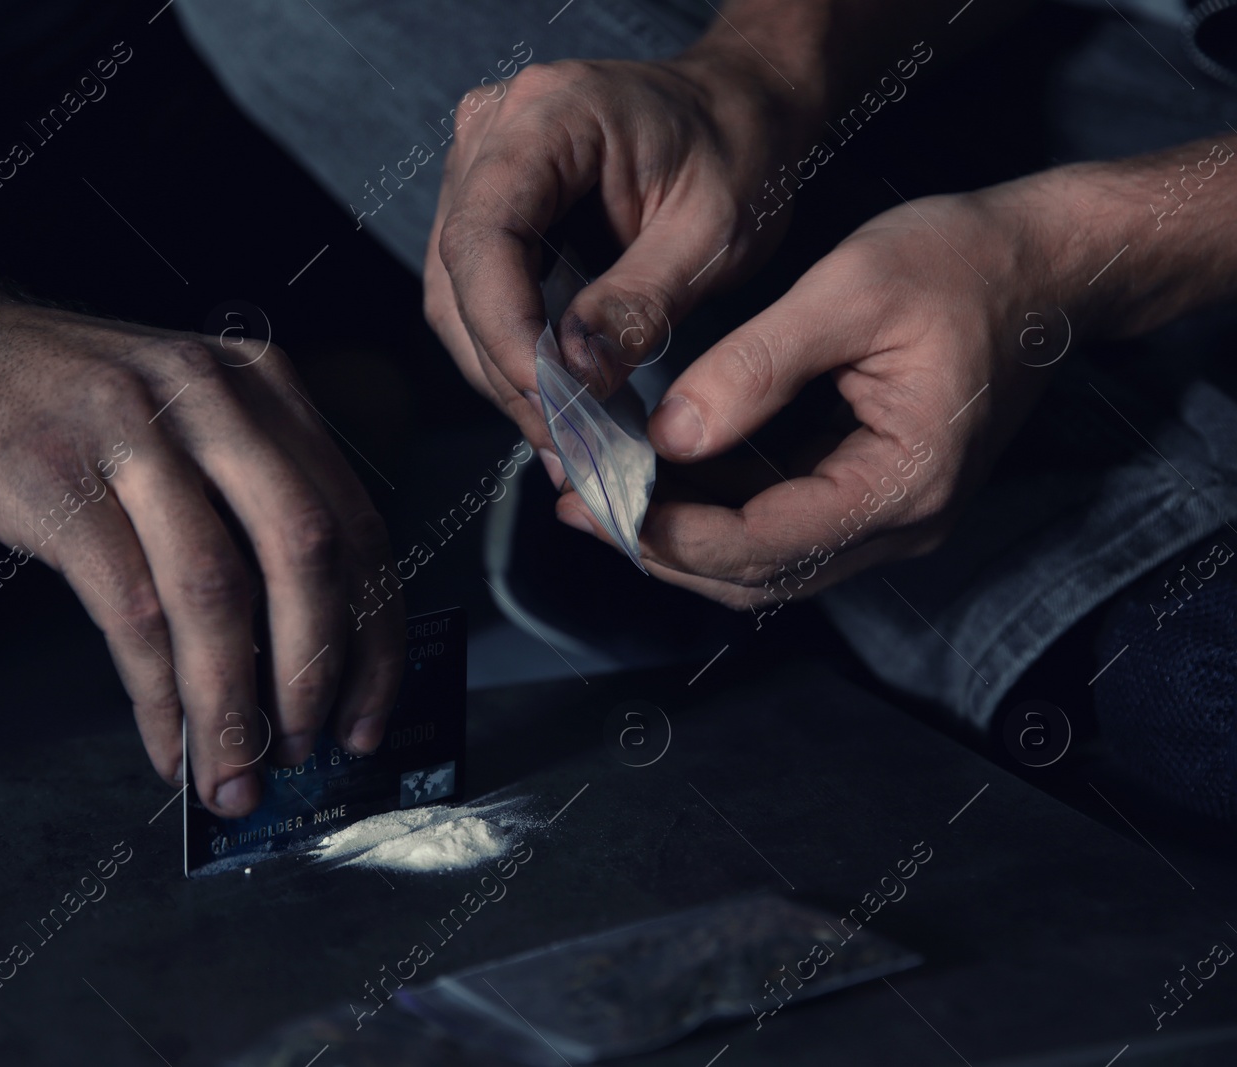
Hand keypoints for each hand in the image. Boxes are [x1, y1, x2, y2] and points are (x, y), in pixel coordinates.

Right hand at [0, 297, 404, 815]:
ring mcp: (129, 430)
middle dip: (314, 674)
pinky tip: (163, 739)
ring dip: (232, 704)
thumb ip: (245, 501)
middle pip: (304, 552)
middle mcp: (209, 395)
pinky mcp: (52, 477)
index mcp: (260, 385)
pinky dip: (156, 693)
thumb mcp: (179, 416)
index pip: (355, 523)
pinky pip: (129, 608)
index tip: (367, 713)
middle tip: (304, 750)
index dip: (373, 636)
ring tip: (232, 772)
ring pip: (215, 590)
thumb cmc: (56, 400)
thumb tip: (297, 653)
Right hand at [422, 43, 814, 458]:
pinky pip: (478, 293)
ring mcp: (479, 168)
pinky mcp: (488, 205)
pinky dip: (513, 353)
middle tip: (568, 448)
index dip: (506, 330)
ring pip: (458, 297)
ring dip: (506, 373)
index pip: (485, 236)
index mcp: (546, 114)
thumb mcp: (713, 231)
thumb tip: (578, 378)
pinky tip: (557, 398)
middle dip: (510, 371)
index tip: (551, 402)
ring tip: (567, 436)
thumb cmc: (738, 151)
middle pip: (461, 277)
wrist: (741, 110)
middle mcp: (492, 134)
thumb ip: (642, 303)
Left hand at [556, 181, 1067, 608]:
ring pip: (765, 562)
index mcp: (902, 483)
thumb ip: (755, 368)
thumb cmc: (964, 262)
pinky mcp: (875, 492)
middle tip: (575, 507)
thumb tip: (669, 435)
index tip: (592, 503)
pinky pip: (783, 526)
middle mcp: (902, 522)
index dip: (669, 533)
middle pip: (756, 575)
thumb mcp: (850, 292)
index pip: (762, 544)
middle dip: (661, 547)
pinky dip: (718, 512)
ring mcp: (891, 516)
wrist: (1050, 261)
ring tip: (599, 494)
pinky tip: (661, 476)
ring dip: (682, 537)